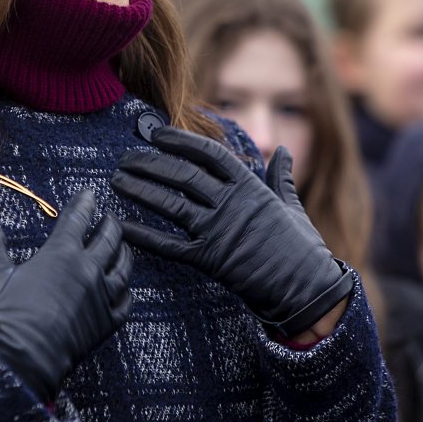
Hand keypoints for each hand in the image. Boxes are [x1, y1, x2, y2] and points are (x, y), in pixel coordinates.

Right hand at [0, 190, 132, 401]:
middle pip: (109, 238)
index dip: (85, 202)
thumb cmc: (7, 315)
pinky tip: (125, 288)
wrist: (22, 360)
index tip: (90, 194)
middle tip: (108, 218)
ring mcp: (102, 296)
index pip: (79, 218)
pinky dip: (127, 291)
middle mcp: (88, 270)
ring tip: (122, 245)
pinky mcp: (108, 322)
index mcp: (62, 253)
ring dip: (124, 252)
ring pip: (124, 267)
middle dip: (110, 224)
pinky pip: (126, 302)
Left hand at [113, 127, 351, 337]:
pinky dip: (143, 235)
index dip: (180, 140)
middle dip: (150, 163)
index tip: (157, 133)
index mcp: (249, 185)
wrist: (305, 287)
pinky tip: (121, 226)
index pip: (208, 153)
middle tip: (125, 157)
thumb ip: (280, 176)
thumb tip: (284, 151)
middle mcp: (230, 203)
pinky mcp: (209, 260)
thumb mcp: (291, 204)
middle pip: (183, 175)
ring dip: (141, 190)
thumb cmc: (300, 246)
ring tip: (117, 180)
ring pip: (171, 204)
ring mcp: (218, 231)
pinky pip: (168, 245)